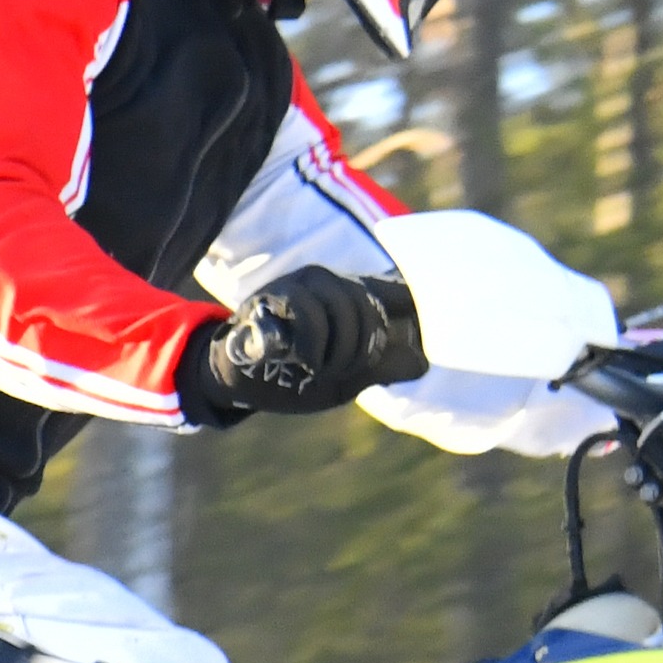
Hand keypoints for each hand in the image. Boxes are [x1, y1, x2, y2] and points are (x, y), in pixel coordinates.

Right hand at [178, 264, 431, 424]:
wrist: (238, 380)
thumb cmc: (293, 374)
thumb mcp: (345, 377)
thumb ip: (380, 367)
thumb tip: (424, 364)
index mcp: (351, 297)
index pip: (393, 291)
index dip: (410, 300)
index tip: (420, 316)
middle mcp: (330, 282)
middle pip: (368, 308)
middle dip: (358, 350)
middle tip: (335, 371)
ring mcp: (301, 283)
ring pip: (341, 309)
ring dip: (333, 350)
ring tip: (314, 367)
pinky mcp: (274, 293)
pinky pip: (307, 312)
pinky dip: (310, 344)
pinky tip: (298, 359)